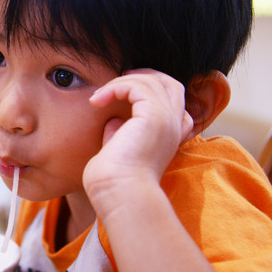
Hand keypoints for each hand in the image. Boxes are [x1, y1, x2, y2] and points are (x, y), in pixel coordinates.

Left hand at [83, 69, 193, 218]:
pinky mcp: (153, 115)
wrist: (119, 195)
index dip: (151, 93)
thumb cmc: (113, 183)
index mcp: (169, 137)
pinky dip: (115, 86)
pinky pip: (136, 85)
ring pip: (153, 80)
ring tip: (100, 96)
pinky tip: (97, 101)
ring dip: (122, 82)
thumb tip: (114, 120)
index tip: (122, 96)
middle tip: (117, 83)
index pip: (174, 103)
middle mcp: (173, 126)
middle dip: (144, 77)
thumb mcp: (118, 153)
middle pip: (170, 84)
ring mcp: (166, 120)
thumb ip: (119, 134)